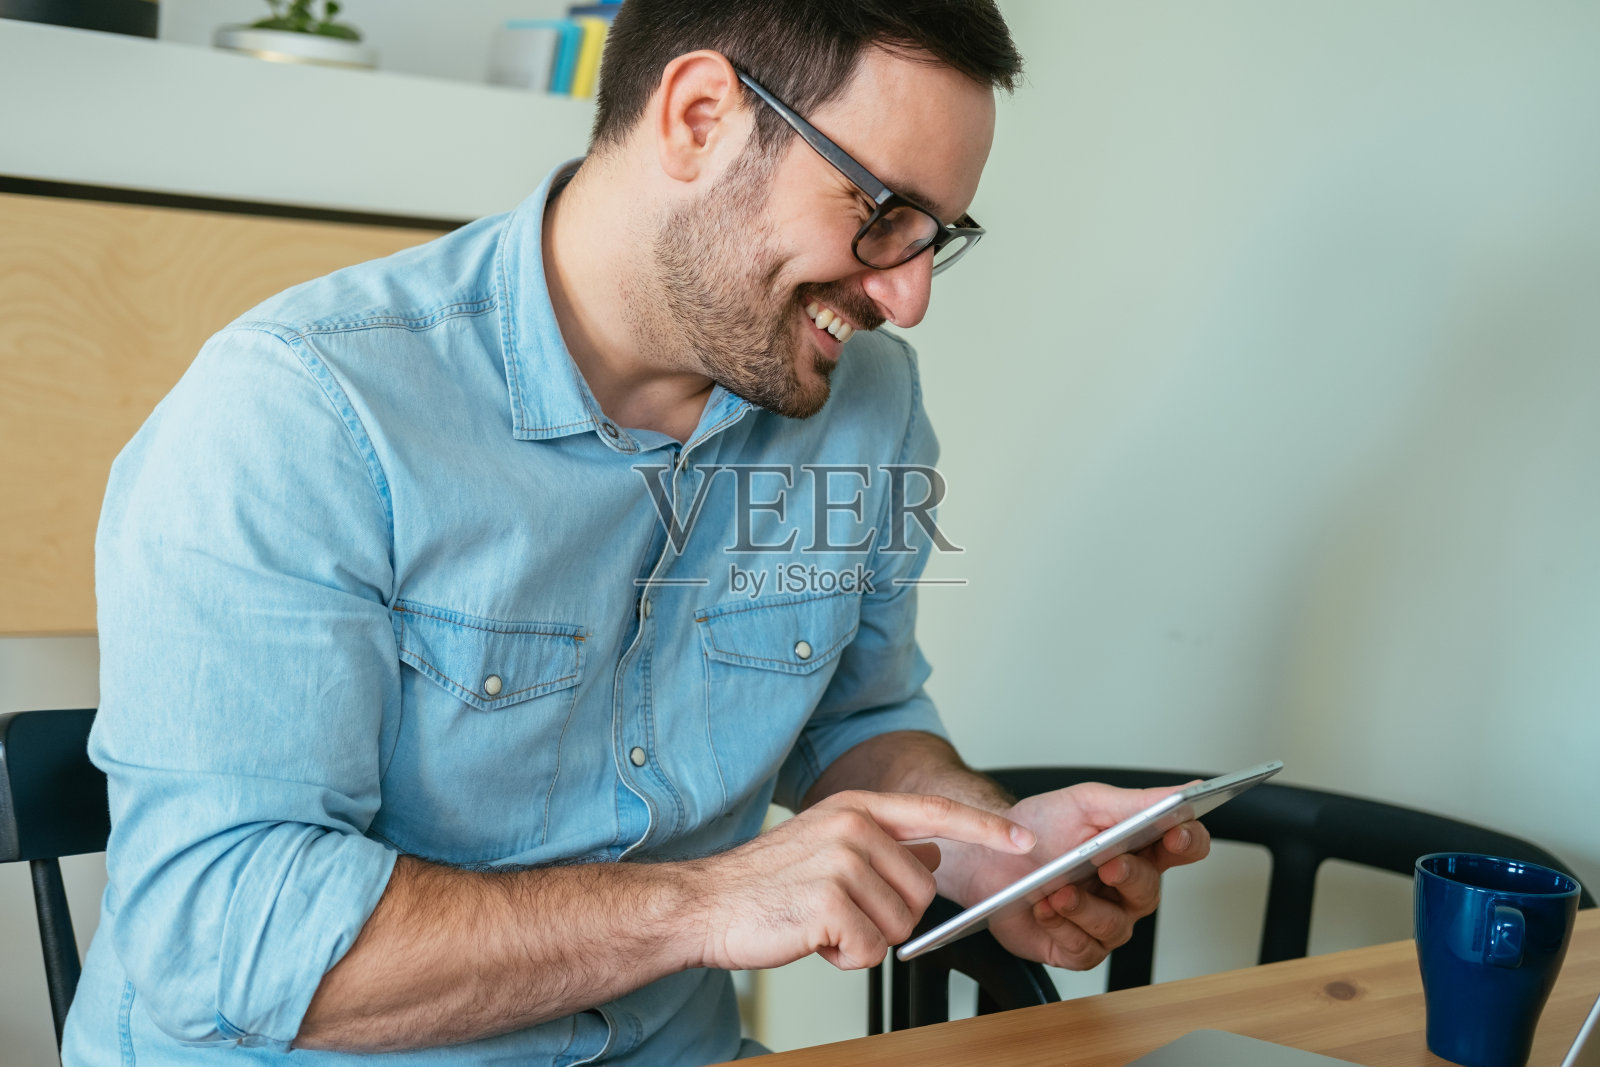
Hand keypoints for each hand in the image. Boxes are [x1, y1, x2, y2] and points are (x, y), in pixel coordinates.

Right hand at [686, 790, 1035, 971]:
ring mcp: (842, 863)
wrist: (704, 904)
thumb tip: (933, 855)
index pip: (938, 814)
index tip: (1025, 844)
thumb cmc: (764, 883)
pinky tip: (811, 938)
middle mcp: (854, 828)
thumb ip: (882, 846)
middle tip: (837, 910)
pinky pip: (871, 951)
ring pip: (900, 926)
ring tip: (819, 921)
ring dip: (863, 939)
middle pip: (922, 892)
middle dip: (887, 916)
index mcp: (856, 809)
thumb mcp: (826, 845)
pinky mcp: (831, 903)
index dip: (986, 831)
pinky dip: (844, 958)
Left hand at [951, 783, 1210, 970]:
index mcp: (1138, 848)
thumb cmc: (1038, 829)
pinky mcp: (1077, 947)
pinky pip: (1084, 949)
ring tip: (1058, 891)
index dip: (1188, 842)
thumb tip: (1185, 791)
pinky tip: (1045, 910)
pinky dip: (1062, 927)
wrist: (987, 856)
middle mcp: (1128, 889)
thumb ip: (1135, 802)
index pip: (1185, 847)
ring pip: (1115, 926)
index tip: (1176, 832)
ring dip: (1085, 908)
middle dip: (1129, 877)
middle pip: (1150, 890)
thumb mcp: (1085, 803)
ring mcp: (1105, 920)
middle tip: (1107, 864)